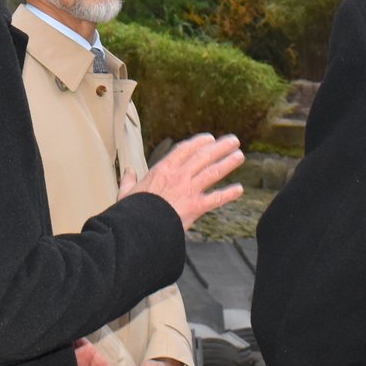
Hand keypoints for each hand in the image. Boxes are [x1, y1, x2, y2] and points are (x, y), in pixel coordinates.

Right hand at [120, 133, 245, 230]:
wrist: (141, 227)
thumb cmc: (132, 211)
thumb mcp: (126, 192)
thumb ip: (128, 180)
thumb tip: (127, 171)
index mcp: (162, 170)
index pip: (184, 150)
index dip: (199, 142)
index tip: (209, 138)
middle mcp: (179, 176)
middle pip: (203, 156)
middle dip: (220, 147)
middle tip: (233, 140)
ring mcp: (189, 190)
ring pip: (213, 172)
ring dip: (228, 163)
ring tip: (239, 155)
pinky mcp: (196, 207)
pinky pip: (216, 199)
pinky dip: (228, 194)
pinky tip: (239, 189)